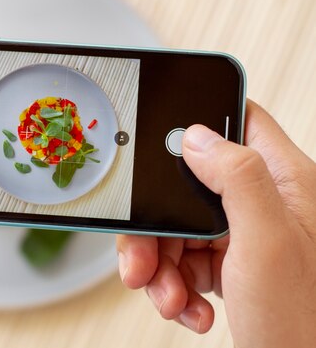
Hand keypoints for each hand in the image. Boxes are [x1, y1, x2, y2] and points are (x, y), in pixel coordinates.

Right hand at [117, 100, 315, 346]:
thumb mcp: (268, 243)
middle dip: (158, 225)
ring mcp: (246, 237)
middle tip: (145, 257)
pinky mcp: (231, 266)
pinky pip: (185, 261)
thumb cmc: (306, 324)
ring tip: (169, 296)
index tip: (161, 144)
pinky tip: (189, 307)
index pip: (242, 121)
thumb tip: (196, 136)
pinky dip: (175, 286)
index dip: (200, 121)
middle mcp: (266, 204)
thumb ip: (237, 179)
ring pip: (180, 228)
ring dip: (161, 265)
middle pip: (189, 187)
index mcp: (286, 182)